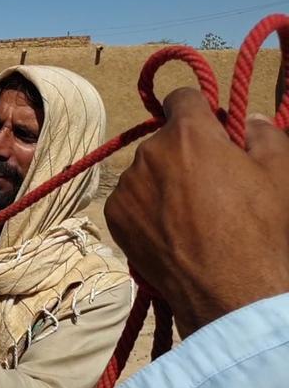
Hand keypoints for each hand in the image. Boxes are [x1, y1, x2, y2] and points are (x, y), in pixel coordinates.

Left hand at [104, 88, 288, 336]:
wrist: (228, 289)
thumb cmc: (260, 228)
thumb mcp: (280, 171)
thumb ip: (265, 134)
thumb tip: (251, 119)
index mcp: (188, 134)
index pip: (183, 97)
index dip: (200, 109)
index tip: (212, 127)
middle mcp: (149, 153)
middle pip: (166, 139)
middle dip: (186, 151)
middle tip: (212, 181)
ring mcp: (128, 186)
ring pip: (147, 171)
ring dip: (164, 180)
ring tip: (193, 214)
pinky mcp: (115, 216)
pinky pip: (131, 200)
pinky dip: (147, 208)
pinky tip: (172, 230)